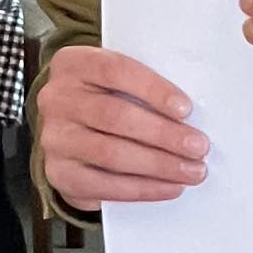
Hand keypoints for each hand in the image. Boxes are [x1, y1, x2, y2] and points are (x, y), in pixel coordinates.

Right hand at [38, 45, 207, 209]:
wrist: (71, 130)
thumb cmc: (107, 99)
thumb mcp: (116, 80)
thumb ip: (144, 87)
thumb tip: (189, 116)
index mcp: (73, 64)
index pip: (114, 71)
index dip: (153, 90)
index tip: (186, 109)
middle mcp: (56, 99)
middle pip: (114, 116)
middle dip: (163, 134)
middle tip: (198, 147)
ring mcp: (54, 138)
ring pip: (110, 153)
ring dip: (158, 165)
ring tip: (192, 170)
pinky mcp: (59, 173)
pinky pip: (103, 185)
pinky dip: (142, 189)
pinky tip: (170, 187)